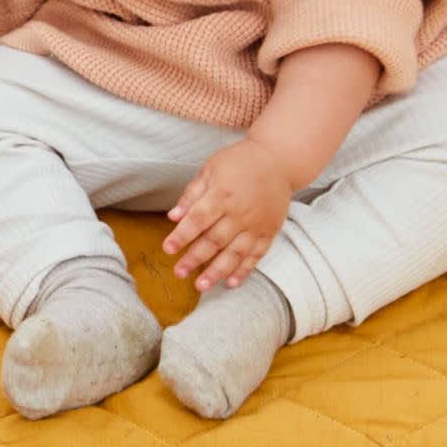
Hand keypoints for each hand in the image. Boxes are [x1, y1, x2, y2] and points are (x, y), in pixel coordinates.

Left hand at [164, 140, 294, 292]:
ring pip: (235, 253)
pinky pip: (257, 255)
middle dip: (195, 259)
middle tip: (179, 273)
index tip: (167, 249)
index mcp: (222, 194)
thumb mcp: (210, 170)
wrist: (278, 160)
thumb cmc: (239, 162)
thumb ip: (192, 195)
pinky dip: (245, 270)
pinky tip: (231, 283)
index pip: (197, 220)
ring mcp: (257, 224)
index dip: (181, 236)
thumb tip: (173, 217)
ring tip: (200, 286)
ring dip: (217, 271)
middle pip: (214, 240)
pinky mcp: (270, 231)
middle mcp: (240, 212)